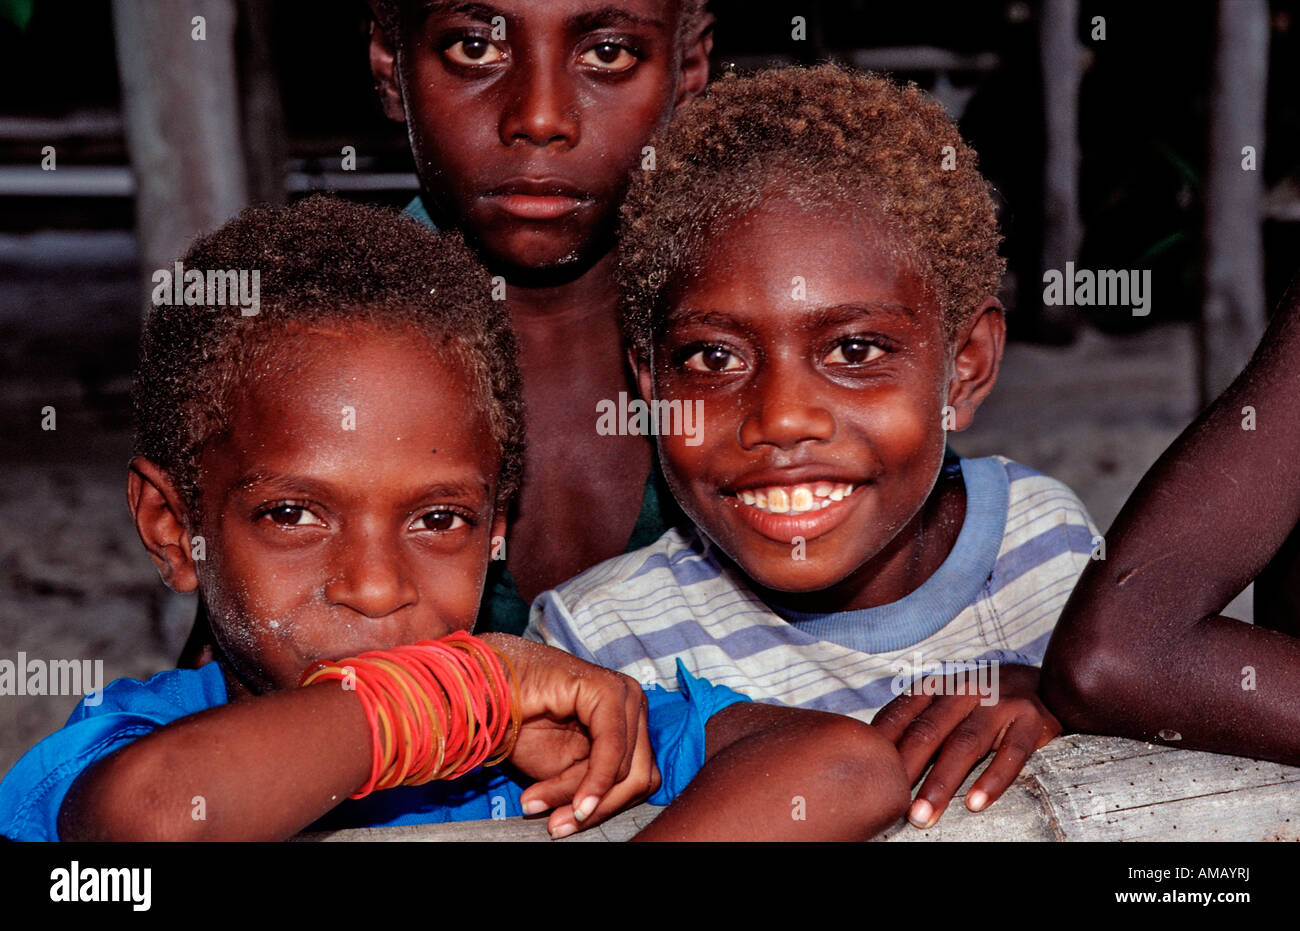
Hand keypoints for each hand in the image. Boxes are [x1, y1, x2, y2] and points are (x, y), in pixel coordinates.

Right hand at [480, 635, 658, 837]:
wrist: (483, 686)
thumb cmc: (520, 722)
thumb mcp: (561, 767)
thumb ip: (590, 783)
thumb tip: (597, 813)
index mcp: (629, 720)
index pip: (639, 777)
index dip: (605, 809)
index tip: (567, 826)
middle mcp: (633, 704)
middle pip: (637, 776)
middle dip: (595, 808)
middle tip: (556, 824)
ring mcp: (624, 693)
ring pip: (623, 770)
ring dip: (578, 794)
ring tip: (538, 802)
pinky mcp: (606, 689)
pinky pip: (611, 750)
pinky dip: (590, 781)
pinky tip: (563, 798)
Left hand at [871, 663, 1060, 828]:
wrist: (1039, 683)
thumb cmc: (978, 701)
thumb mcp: (943, 700)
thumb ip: (914, 721)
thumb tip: (874, 758)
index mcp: (936, 687)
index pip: (900, 715)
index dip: (882, 747)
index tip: (868, 777)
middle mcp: (963, 691)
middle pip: (928, 733)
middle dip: (907, 772)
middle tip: (891, 806)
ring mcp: (998, 704)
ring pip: (964, 745)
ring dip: (941, 784)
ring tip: (924, 815)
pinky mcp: (1029, 721)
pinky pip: (1010, 754)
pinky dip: (992, 780)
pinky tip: (975, 804)